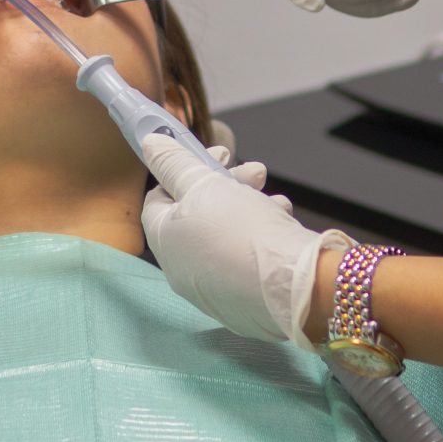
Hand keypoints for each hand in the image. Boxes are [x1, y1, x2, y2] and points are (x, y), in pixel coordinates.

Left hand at [139, 135, 352, 346]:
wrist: (293, 286)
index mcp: (166, 244)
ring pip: (227, 231)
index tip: (213, 156)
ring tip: (275, 199)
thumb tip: (149, 144)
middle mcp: (184, 271)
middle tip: (255, 171)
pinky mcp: (246, 297)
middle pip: (198, 212)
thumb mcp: (204, 184)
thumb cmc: (241, 230)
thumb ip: (174, 163)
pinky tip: (282, 221)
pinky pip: (247, 255)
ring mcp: (216, 288)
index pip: (158, 200)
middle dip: (227, 183)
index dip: (183, 171)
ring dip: (251, 204)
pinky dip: (263, 232)